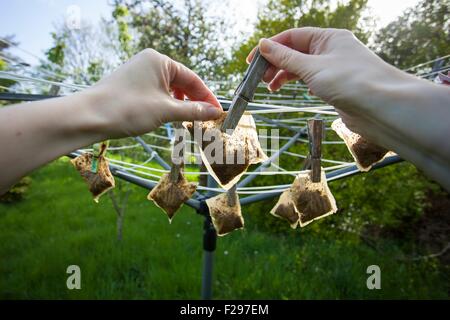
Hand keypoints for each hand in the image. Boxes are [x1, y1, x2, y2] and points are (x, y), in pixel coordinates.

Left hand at [90, 49, 221, 137]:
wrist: (88, 117)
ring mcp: (138, 73)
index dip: (206, 96)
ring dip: (180, 104)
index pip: (192, 78)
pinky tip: (169, 117)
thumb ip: (193, 111)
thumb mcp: (166, 111)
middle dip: (194, 101)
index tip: (217, 111)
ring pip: (168, 89)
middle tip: (206, 119)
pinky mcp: (131, 86)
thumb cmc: (126, 109)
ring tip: (189, 120)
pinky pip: (156, 93)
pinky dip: (166, 105)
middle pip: (181, 82)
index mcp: (159, 60)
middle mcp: (149, 62)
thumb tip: (214, 112)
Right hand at [248, 27, 409, 132]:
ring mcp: (334, 68)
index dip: (270, 47)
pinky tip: (293, 90)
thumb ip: (286, 58)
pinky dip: (299, 84)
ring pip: (302, 67)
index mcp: (328, 37)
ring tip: (271, 88)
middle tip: (260, 78)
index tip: (253, 61)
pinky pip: (311, 79)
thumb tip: (263, 45)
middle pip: (296, 52)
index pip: (292, 37)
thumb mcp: (312, 68)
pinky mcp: (337, 85)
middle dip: (276, 63)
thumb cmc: (351, 82)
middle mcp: (332, 50)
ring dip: (285, 75)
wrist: (382, 108)